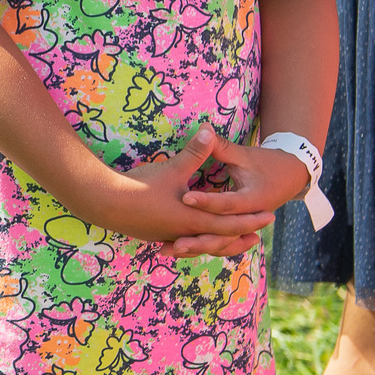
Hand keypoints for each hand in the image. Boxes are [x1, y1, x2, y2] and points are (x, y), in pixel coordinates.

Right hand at [88, 127, 278, 253]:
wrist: (106, 204)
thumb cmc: (141, 187)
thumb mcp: (171, 169)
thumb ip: (194, 152)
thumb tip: (209, 130)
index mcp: (193, 220)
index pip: (230, 223)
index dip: (250, 220)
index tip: (269, 217)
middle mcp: (184, 233)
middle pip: (219, 240)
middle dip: (240, 237)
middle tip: (258, 236)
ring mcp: (169, 237)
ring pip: (201, 245)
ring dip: (219, 243)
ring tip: (230, 241)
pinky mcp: (156, 235)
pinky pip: (184, 243)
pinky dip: (196, 242)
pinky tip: (193, 238)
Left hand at [176, 134, 312, 256]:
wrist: (292, 176)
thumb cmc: (267, 163)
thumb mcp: (244, 155)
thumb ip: (221, 146)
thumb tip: (203, 128)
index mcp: (253, 200)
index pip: (226, 204)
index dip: (206, 201)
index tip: (185, 197)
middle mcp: (248, 219)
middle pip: (220, 233)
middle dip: (196, 240)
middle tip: (172, 243)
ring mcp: (243, 227)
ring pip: (216, 243)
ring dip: (193, 248)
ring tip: (166, 251)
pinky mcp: (235, 230)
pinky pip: (215, 242)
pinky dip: (196, 246)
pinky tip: (172, 249)